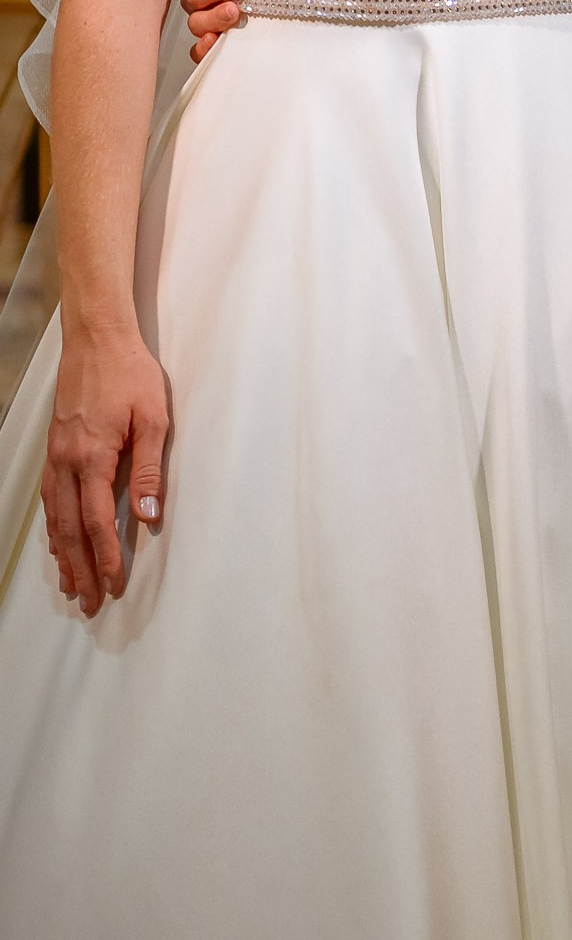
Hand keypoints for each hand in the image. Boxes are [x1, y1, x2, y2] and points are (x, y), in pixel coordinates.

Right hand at [42, 325, 170, 613]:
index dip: (105, 557)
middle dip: (79, 568)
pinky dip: (53, 526)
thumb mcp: (154, 419)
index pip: (97, 522)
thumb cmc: (130, 374)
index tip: (113, 584)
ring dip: (62, 553)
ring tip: (70, 582)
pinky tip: (57, 540)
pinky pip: (49, 498)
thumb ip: (149, 472)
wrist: (96, 338)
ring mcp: (55, 455)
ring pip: (53, 517)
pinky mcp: (54, 447)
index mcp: (92, 457)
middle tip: (87, 601)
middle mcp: (66, 462)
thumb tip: (149, 516)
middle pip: (69, 529)